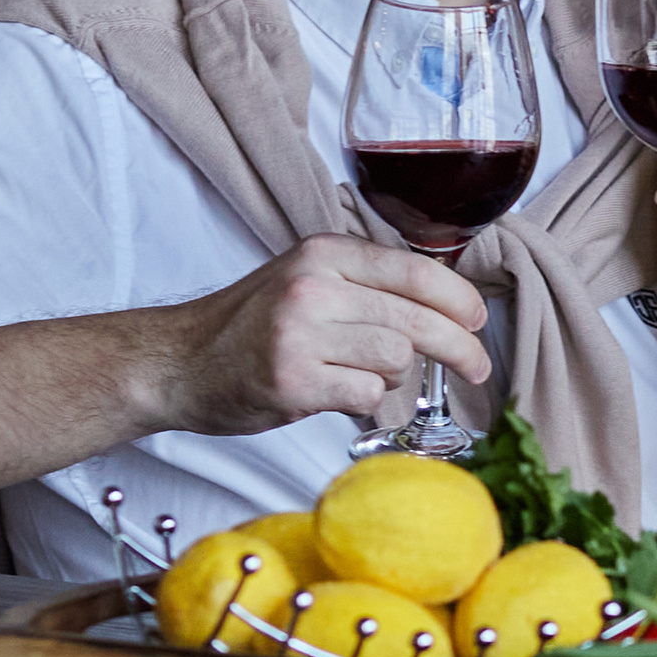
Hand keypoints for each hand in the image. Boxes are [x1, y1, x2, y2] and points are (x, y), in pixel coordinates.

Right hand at [162, 236, 490, 434]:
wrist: (178, 362)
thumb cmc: (248, 327)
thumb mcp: (305, 281)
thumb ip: (365, 286)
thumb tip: (445, 308)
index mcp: (323, 254)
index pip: (415, 272)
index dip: (459, 300)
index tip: (478, 321)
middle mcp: (313, 286)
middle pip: (417, 319)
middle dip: (458, 348)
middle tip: (477, 369)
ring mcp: (299, 333)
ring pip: (396, 359)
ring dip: (393, 378)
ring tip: (361, 378)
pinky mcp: (291, 381)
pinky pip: (366, 395)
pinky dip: (364, 402)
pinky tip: (339, 396)